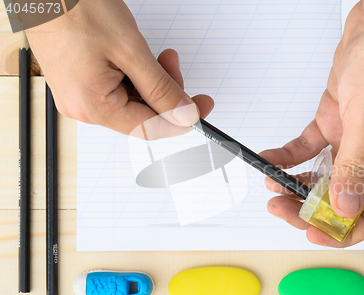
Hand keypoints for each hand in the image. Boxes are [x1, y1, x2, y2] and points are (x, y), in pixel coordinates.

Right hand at [26, 0, 213, 138]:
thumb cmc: (75, 11)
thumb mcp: (130, 50)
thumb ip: (161, 88)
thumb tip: (184, 115)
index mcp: (94, 106)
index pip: (150, 129)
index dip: (182, 119)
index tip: (203, 106)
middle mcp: (84, 108)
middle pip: (143, 116)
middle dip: (166, 93)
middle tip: (174, 64)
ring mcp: (81, 97)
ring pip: (134, 102)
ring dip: (153, 82)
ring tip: (159, 56)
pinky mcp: (82, 84)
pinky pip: (119, 91)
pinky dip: (137, 77)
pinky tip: (139, 58)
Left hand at [260, 0, 363, 246]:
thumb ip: (355, 167)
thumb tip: (344, 209)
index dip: (343, 231)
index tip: (312, 234)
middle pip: (341, 200)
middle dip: (309, 209)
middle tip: (279, 207)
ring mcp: (352, 142)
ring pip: (322, 177)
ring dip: (295, 186)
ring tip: (270, 186)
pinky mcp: (334, 125)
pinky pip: (308, 149)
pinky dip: (288, 157)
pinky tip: (270, 159)